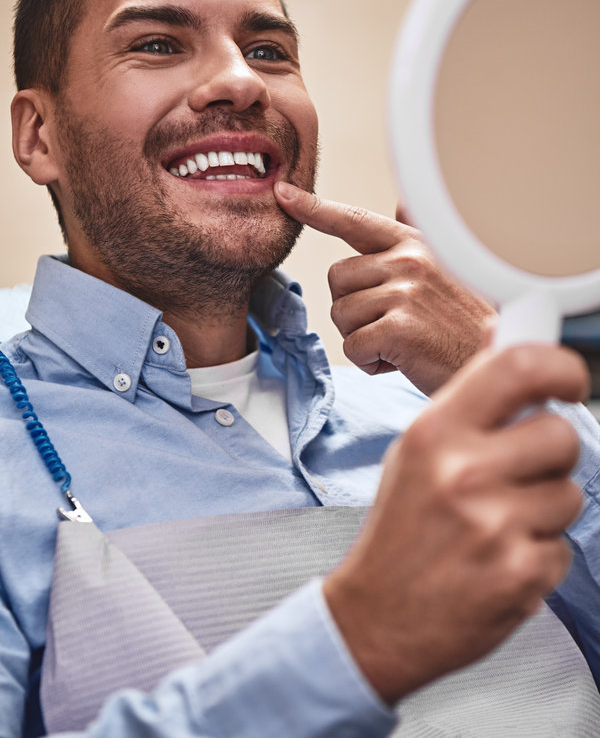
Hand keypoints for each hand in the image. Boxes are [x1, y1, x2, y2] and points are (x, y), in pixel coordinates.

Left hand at [274, 182, 495, 394]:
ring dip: (363, 337)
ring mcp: (404, 292)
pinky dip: (370, 362)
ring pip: (341, 315)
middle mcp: (408, 260)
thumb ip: (414, 241)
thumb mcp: (443, 272)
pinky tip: (401, 360)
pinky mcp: (398, 327)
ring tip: (401, 342)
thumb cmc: (463, 324)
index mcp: (414, 244)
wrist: (494, 362)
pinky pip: (353, 346)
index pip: (354, 219)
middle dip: (353, 308)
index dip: (314, 207)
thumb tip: (402, 203)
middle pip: (336, 279)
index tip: (283, 193)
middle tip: (392, 323)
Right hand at [322, 343, 587, 703]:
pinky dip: (538, 554)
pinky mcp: (520, 575)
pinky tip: (499, 560)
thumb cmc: (399, 528)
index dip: (561, 367)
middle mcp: (464, 472)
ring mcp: (494, 526)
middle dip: (552, 453)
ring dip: (546, 508)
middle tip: (521, 472)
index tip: (569, 381)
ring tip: (499, 524)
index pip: (520, 367)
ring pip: (570, 493)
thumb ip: (467, 396)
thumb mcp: (417, 449)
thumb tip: (501, 336)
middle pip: (561, 434)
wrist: (377, 618)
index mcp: (435, 432)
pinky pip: (563, 547)